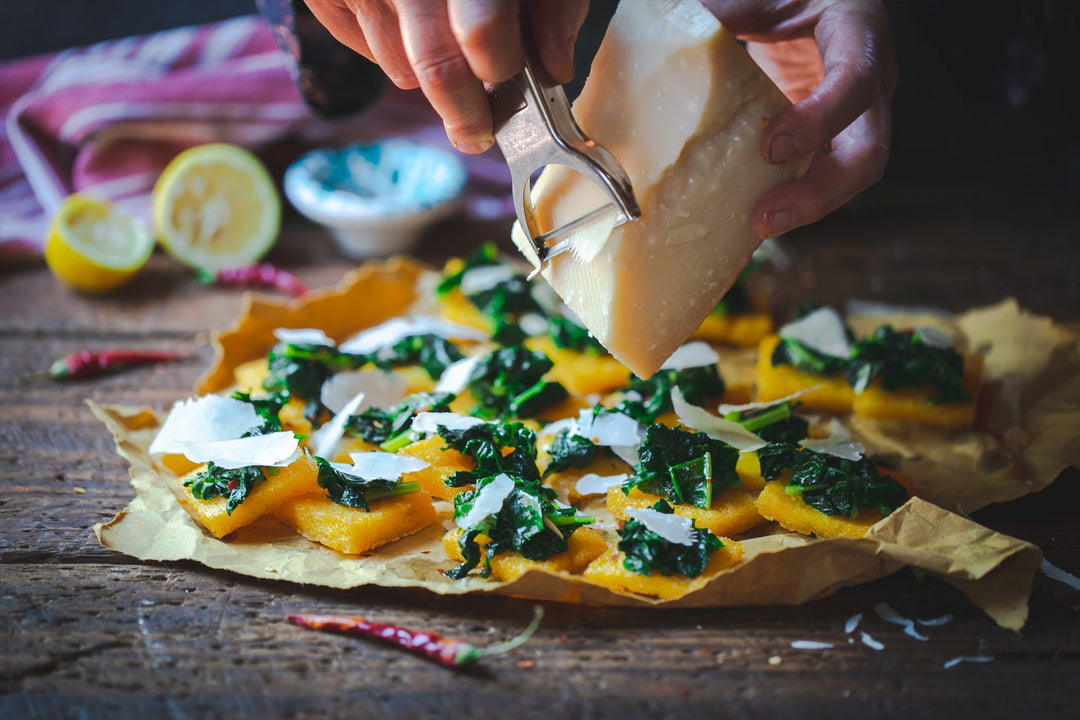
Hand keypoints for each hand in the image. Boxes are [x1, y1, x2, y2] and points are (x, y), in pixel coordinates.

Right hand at [302, 0, 588, 153]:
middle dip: (466, 114)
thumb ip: (553, 6)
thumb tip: (555, 68)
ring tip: (447, 42)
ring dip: (431, 74)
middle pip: (437, 70)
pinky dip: (392, 50)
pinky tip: (407, 18)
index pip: (482, 36)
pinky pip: (365, 52)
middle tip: (478, 132)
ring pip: (402, 71)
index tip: (513, 87)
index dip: (502, 70)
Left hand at [704, 0, 897, 238]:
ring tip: (754, 226)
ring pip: (847, 175)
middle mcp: (867, 74)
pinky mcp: (826, 134)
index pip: (858, 79)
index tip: (771, 147)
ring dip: (803, 208)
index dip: (820, 119)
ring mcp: (850, 111)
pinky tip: (747, 217)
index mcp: (855, 27)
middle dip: (819, 194)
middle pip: (868, 151)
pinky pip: (816, 174)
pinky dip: (787, 198)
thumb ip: (718, 12)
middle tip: (765, 217)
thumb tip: (656, 40)